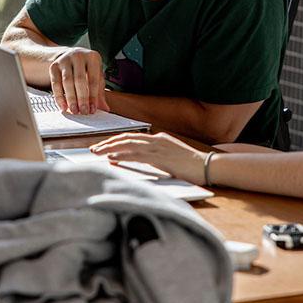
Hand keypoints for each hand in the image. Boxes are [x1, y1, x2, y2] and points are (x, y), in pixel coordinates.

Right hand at [49, 47, 108, 113]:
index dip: (93, 96)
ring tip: (74, 110)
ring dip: (71, 98)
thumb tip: (105, 109)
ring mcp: (65, 60)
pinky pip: (55, 83)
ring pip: (67, 81)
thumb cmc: (87, 69)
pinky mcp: (54, 66)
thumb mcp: (96, 76)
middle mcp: (78, 56)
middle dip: (82, 98)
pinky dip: (59, 96)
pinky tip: (64, 106)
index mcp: (93, 57)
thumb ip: (100, 92)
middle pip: (80, 80)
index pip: (94, 79)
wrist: (70, 55)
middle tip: (83, 112)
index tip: (92, 109)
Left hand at [90, 132, 207, 184]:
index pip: (131, 137)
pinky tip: (113, 160)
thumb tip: (134, 159)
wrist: (208, 166)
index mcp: (158, 138)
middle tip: (93, 150)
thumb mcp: (170, 156)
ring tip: (98, 153)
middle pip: (126, 138)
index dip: (115, 141)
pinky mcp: (160, 158)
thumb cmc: (191, 165)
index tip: (103, 147)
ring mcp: (158, 147)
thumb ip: (154, 156)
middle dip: (108, 143)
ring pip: (128, 145)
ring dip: (110, 149)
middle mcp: (156, 140)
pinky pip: (137, 155)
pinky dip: (123, 156)